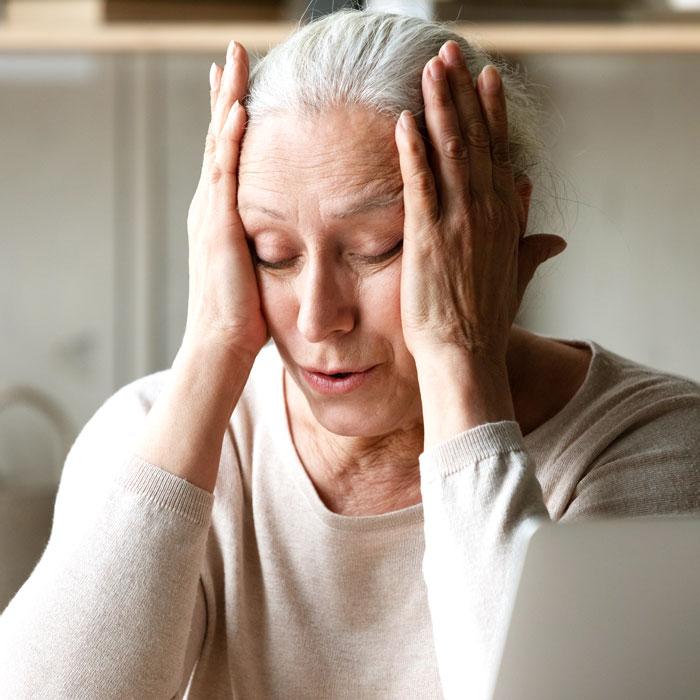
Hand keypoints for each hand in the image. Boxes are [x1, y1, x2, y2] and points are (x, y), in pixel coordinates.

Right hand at [182, 40, 268, 364]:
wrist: (223, 344)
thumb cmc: (243, 315)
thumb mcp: (255, 270)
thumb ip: (264, 245)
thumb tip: (287, 236)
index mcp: (221, 215)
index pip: (228, 154)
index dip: (231, 117)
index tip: (240, 84)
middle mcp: (211, 206)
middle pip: (220, 137)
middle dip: (227, 94)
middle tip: (234, 54)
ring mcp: (211, 214)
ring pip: (219, 145)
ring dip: (227, 101)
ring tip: (235, 62)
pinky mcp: (219, 227)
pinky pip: (225, 174)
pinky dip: (230, 140)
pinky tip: (239, 109)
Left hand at [395, 40, 565, 364]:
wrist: (467, 353)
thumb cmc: (485, 319)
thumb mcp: (517, 277)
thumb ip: (530, 248)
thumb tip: (553, 236)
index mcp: (504, 217)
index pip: (498, 152)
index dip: (491, 112)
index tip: (484, 77)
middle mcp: (485, 212)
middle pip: (476, 140)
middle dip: (461, 93)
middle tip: (449, 54)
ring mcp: (459, 222)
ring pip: (451, 152)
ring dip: (440, 107)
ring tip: (431, 69)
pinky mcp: (430, 238)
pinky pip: (422, 184)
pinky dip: (414, 151)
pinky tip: (405, 121)